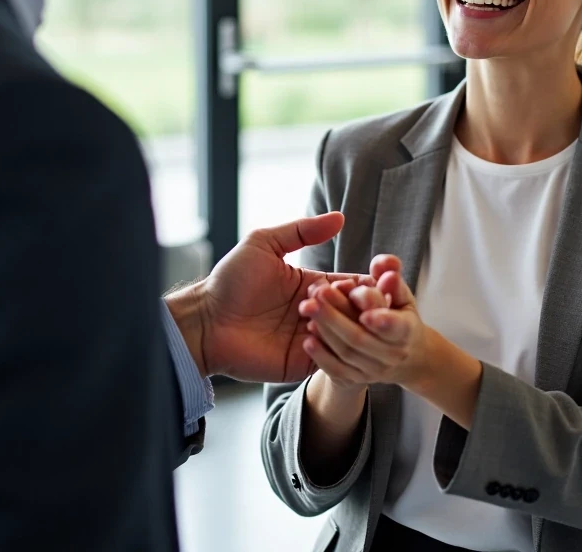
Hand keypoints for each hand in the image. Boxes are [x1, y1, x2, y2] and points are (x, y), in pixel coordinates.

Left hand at [165, 213, 374, 382]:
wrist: (206, 320)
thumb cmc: (231, 280)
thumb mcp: (265, 243)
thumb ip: (302, 230)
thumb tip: (340, 217)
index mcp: (314, 286)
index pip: (352, 285)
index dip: (365, 282)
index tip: (376, 278)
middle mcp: (319, 314)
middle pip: (356, 312)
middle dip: (357, 303)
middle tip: (346, 295)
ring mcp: (312, 340)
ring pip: (348, 336)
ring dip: (340, 322)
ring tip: (314, 309)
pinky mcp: (302, 364)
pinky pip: (331, 361)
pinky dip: (330, 347)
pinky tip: (311, 332)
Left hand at [300, 256, 430, 388]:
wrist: (405, 358)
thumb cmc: (399, 315)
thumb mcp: (400, 294)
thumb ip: (390, 273)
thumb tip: (386, 266)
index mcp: (406, 329)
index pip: (397, 327)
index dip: (383, 321)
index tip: (366, 313)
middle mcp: (392, 353)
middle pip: (362, 338)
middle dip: (338, 315)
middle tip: (319, 293)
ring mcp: (373, 370)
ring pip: (347, 353)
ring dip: (326, 331)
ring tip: (308, 308)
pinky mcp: (355, 379)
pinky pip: (337, 371)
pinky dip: (322, 357)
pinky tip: (309, 340)